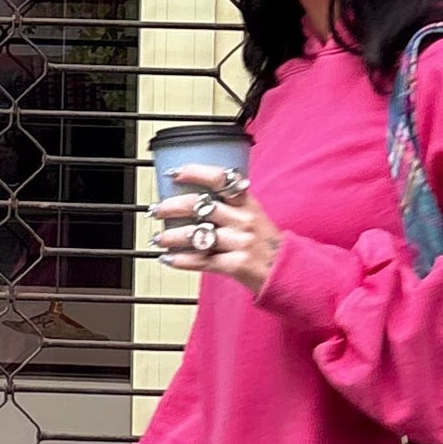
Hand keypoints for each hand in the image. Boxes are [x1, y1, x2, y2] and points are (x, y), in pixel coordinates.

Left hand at [153, 164, 282, 296]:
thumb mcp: (253, 215)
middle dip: (170, 207)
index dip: (194, 172)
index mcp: (247, 202)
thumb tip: (195, 198)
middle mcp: (243, 219)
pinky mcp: (236, 265)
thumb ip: (230, 205)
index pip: (220, 178)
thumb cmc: (264, 242)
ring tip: (158, 238)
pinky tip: (168, 259)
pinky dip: (180, 261)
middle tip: (155, 210)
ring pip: (196, 234)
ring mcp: (240, 242)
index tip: (173, 173)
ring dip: (170, 237)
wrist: (286, 271)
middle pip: (199, 205)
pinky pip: (201, 261)